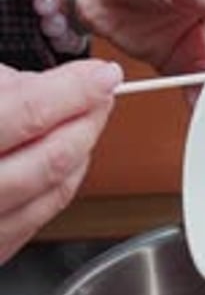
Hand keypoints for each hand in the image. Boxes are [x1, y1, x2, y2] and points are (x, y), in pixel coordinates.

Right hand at [0, 59, 121, 264]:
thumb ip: (2, 88)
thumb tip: (43, 84)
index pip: (28, 112)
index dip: (75, 90)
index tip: (103, 76)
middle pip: (52, 156)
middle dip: (88, 121)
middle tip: (102, 96)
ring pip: (54, 190)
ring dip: (81, 152)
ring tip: (84, 123)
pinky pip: (41, 217)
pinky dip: (63, 185)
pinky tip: (67, 162)